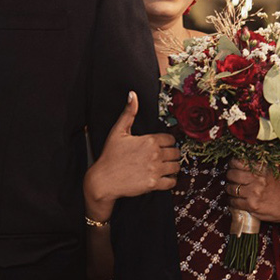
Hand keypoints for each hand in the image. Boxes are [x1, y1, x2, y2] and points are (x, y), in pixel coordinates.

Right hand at [84, 93, 179, 217]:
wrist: (103, 180)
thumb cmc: (110, 156)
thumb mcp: (118, 131)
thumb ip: (129, 113)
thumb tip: (133, 95)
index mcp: (149, 140)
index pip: (171, 139)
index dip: (167, 143)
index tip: (162, 146)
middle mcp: (155, 154)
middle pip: (176, 153)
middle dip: (171, 155)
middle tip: (164, 158)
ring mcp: (155, 169)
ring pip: (176, 167)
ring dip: (172, 167)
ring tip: (165, 168)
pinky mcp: (154, 184)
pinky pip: (172, 182)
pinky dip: (170, 181)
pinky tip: (163, 178)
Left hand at [225, 160, 279, 225]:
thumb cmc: (279, 188)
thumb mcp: (270, 172)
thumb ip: (255, 167)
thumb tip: (236, 162)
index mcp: (262, 168)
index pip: (238, 161)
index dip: (232, 164)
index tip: (232, 166)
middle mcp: (258, 179)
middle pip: (232, 174)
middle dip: (229, 176)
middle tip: (231, 179)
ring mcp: (254, 192)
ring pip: (231, 188)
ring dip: (229, 189)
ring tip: (233, 190)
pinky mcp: (252, 205)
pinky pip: (234, 202)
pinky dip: (231, 202)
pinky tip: (234, 201)